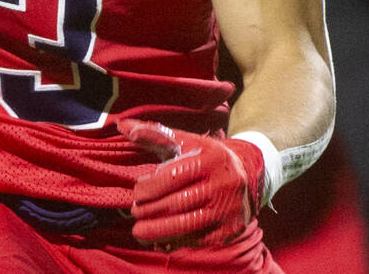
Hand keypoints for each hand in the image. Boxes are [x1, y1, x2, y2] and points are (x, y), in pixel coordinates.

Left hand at [119, 118, 264, 248]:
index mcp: (210, 159)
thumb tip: (123, 126)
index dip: (149, 187)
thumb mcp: (184, 141)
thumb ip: (153, 134)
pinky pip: (197, 241)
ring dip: (157, 230)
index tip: (136, 192)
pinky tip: (159, 239)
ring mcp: (228, 210)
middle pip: (177, 203)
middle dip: (149, 210)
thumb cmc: (205, 156)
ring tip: (139, 230)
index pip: (173, 176)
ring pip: (186, 226)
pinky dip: (174, 242)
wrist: (246, 176)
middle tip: (135, 211)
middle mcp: (223, 185)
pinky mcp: (230, 231)